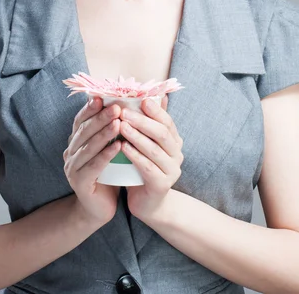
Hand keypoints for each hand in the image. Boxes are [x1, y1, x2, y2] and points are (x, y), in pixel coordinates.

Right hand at [63, 97, 121, 225]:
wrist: (99, 208)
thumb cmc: (108, 174)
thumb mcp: (110, 148)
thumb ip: (114, 128)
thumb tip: (129, 103)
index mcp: (76, 141)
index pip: (81, 120)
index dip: (90, 108)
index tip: (102, 96)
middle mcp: (70, 152)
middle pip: (84, 131)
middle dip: (100, 117)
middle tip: (116, 107)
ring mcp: (72, 168)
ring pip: (88, 147)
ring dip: (103, 134)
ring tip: (119, 123)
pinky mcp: (79, 183)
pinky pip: (93, 166)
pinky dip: (105, 155)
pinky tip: (118, 146)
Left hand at [119, 94, 183, 220]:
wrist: (147, 203)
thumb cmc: (143, 167)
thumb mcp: (146, 143)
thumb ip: (148, 122)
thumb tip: (150, 95)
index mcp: (174, 141)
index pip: (167, 121)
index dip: (155, 110)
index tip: (141, 100)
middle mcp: (177, 154)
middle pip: (162, 133)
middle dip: (142, 121)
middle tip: (124, 112)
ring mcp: (172, 170)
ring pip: (154, 149)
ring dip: (136, 136)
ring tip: (121, 126)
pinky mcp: (162, 185)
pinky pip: (148, 167)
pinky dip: (135, 155)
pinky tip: (122, 147)